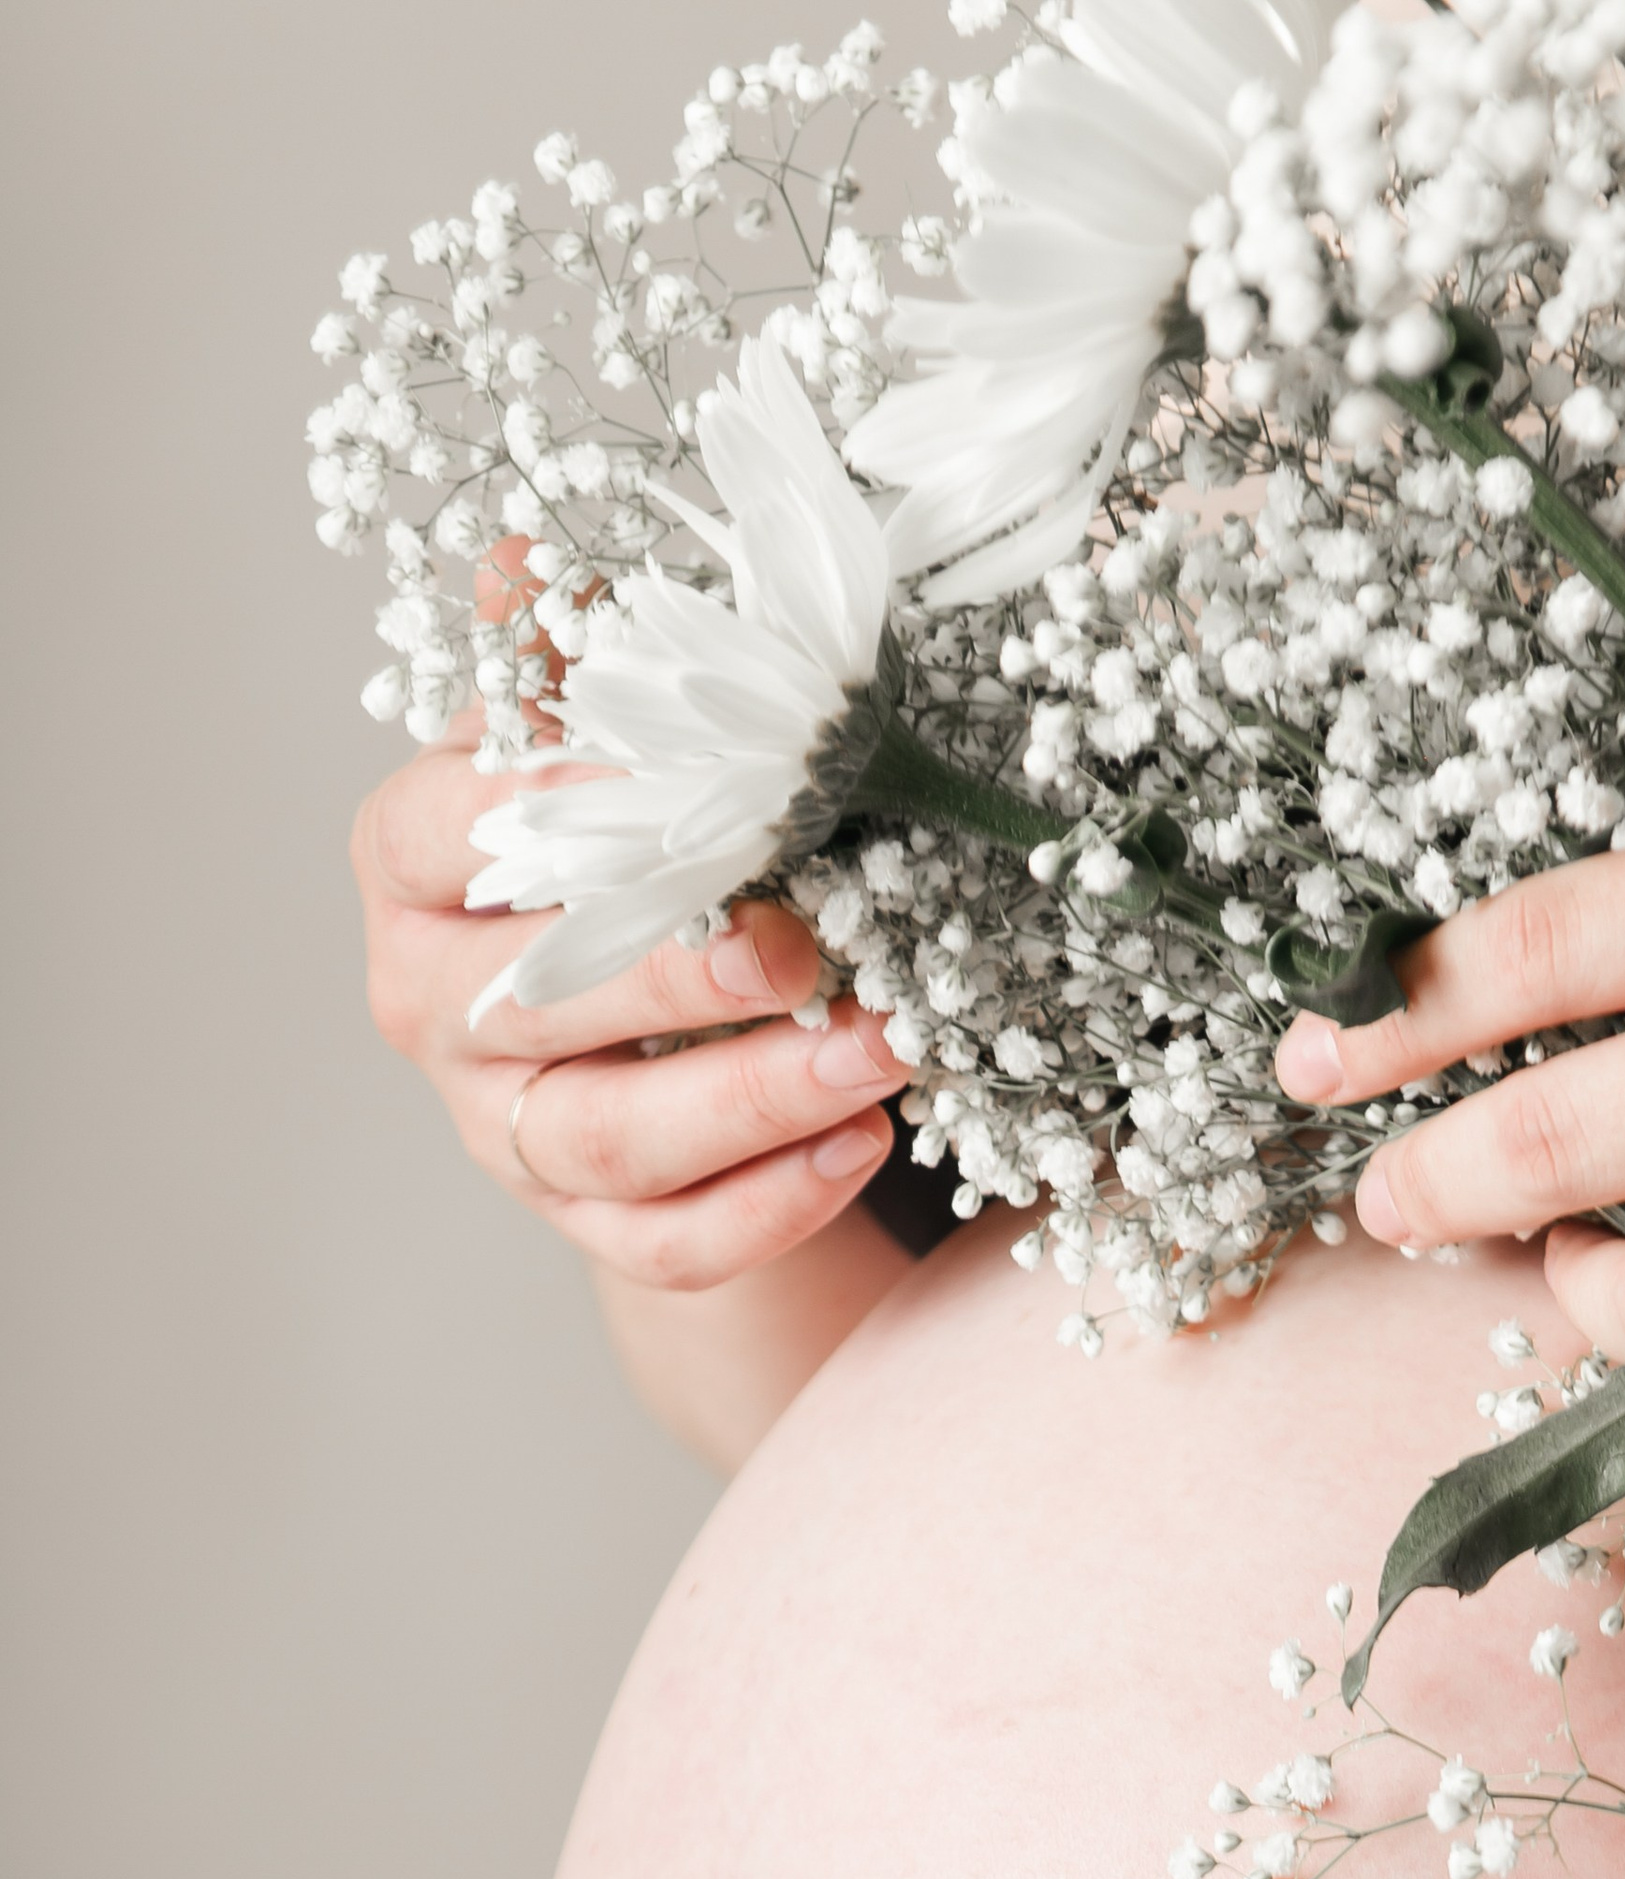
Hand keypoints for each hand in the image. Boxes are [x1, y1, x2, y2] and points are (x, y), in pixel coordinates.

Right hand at [353, 720, 907, 1291]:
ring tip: (880, 1053)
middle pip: (540, 1004)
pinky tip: (860, 1146)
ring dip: (754, 1103)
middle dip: (684, 980)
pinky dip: (767, 1208)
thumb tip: (529, 558)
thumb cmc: (616, 840)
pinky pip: (666, 1243)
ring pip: (609, 1142)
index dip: (549, 819)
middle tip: (812, 946)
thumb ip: (569, 666)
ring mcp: (499, 1128)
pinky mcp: (579, 1225)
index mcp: (414, 866)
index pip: (448, 835)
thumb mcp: (593, 741)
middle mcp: (431, 1005)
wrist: (631, 1011)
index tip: (666, 794)